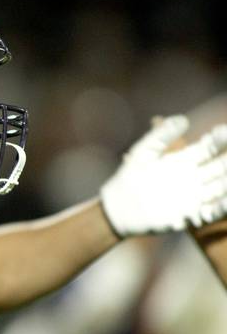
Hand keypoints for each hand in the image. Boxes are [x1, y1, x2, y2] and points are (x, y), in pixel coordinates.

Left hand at [101, 115, 226, 236]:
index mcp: (185, 159)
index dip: (221, 139)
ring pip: (221, 186)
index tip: (222, 132)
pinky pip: (213, 211)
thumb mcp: (144, 152)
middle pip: (221, 165)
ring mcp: (195, 195)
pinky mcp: (191, 214)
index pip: (211, 146)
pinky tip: (223, 201)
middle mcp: (195, 176)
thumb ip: (161, 135)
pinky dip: (221, 207)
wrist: (117, 206)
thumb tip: (184, 119)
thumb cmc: (128, 177)